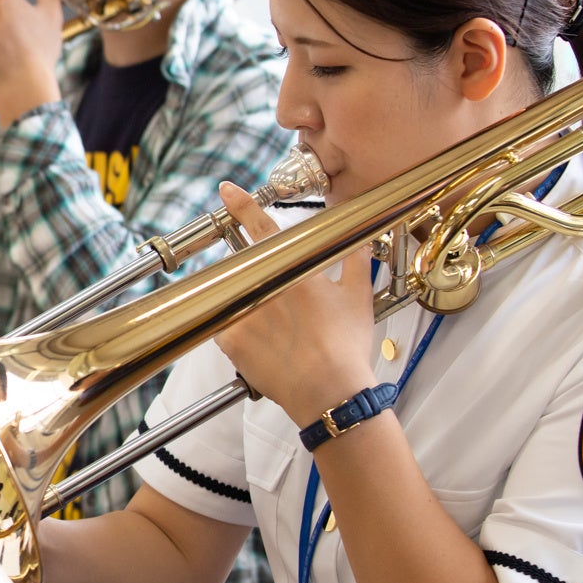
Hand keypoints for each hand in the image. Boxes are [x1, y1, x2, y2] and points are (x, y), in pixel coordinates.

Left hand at [208, 182, 378, 426]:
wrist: (329, 392)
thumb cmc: (345, 346)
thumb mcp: (358, 296)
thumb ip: (354, 259)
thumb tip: (357, 237)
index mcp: (291, 269)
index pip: (260, 226)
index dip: (241, 204)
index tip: (227, 190)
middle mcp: (261, 285)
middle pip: (242, 262)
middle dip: (253, 272)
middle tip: (275, 297)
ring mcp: (241, 311)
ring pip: (231, 291)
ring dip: (247, 299)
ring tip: (276, 328)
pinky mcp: (229, 338)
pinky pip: (224, 323)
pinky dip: (238, 328)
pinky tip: (263, 343)